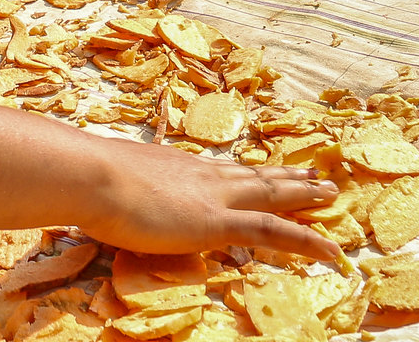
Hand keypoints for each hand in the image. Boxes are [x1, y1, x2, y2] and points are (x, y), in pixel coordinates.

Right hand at [65, 134, 341, 260]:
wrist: (89, 176)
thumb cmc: (86, 180)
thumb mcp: (108, 182)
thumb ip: (119, 191)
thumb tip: (104, 196)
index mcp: (176, 167)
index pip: (221, 169)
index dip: (246, 170)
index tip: (262, 166)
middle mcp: (201, 175)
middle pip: (254, 174)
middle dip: (285, 175)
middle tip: (315, 173)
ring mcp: (213, 197)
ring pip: (271, 194)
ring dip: (302, 194)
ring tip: (330, 193)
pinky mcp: (218, 222)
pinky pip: (274, 232)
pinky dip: (308, 241)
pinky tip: (333, 252)